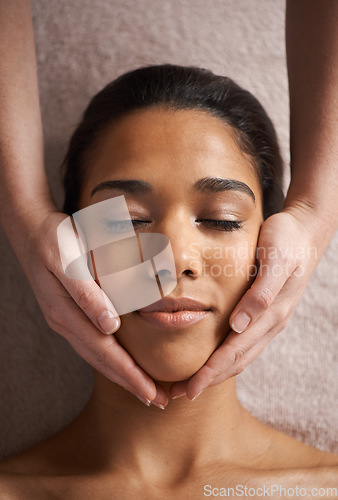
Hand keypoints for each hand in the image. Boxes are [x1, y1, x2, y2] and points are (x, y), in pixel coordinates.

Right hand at [5, 204, 167, 407]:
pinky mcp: (66, 314)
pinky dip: (109, 359)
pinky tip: (120, 363)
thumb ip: (87, 294)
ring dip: (121, 375)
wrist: (29, 228)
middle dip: (130, 383)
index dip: (130, 375)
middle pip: (101, 361)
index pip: (105, 352)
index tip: (152, 393)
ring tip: (144, 390)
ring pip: (96, 356)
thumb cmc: (54, 239)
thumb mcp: (68, 260)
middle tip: (158, 401)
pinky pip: (90, 344)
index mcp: (66, 313)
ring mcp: (63, 320)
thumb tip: (110, 327)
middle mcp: (64, 322)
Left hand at [170, 205, 333, 399]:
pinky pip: (244, 343)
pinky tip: (213, 359)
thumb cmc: (286, 240)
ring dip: (216, 373)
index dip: (211, 373)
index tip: (189, 390)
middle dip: (208, 380)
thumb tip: (239, 326)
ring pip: (240, 356)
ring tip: (191, 384)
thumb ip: (260, 294)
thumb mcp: (275, 260)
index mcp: (271, 314)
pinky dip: (226, 358)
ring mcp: (269, 321)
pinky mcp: (265, 314)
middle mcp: (270, 323)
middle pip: (236, 361)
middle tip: (180, 394)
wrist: (305, 231)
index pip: (234, 352)